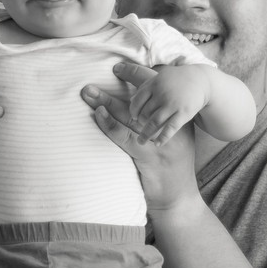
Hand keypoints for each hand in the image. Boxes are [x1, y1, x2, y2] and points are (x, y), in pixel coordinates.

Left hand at [82, 61, 206, 214]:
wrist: (179, 200)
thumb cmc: (174, 171)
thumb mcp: (177, 141)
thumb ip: (164, 122)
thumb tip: (145, 104)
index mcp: (177, 119)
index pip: (159, 90)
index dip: (139, 76)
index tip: (120, 66)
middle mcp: (169, 126)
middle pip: (142, 99)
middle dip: (122, 83)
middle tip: (102, 72)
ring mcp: (159, 141)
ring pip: (129, 115)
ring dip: (105, 101)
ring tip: (87, 92)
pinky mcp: (148, 156)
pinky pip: (124, 136)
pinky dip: (109, 124)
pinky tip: (98, 115)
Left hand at [125, 64, 214, 145]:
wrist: (203, 81)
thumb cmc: (178, 80)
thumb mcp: (161, 78)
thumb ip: (145, 87)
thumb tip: (128, 95)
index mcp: (155, 83)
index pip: (137, 100)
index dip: (133, 111)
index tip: (133, 118)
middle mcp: (162, 93)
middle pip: (145, 112)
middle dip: (140, 123)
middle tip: (138, 129)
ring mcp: (173, 104)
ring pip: (154, 122)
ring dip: (146, 134)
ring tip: (141, 141)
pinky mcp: (184, 113)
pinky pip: (170, 128)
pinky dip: (162, 137)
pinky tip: (157, 144)